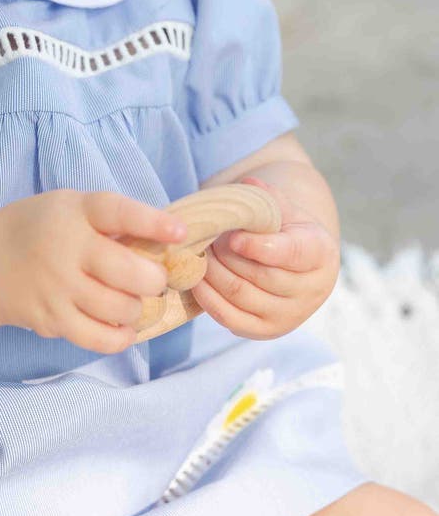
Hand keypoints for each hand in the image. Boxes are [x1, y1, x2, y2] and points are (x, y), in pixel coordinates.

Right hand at [0, 189, 186, 353]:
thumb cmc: (41, 229)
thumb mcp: (71, 208)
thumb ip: (110, 222)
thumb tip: (166, 243)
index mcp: (75, 211)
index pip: (118, 213)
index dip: (152, 223)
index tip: (179, 232)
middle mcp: (65, 248)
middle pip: (127, 272)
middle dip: (154, 280)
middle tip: (155, 280)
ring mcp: (56, 287)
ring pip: (119, 308)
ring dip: (138, 309)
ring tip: (135, 302)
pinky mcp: (50, 318)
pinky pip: (98, 337)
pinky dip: (121, 337)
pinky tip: (124, 328)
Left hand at [190, 175, 339, 338]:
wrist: (298, 267)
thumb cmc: (288, 230)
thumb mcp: (285, 209)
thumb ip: (268, 197)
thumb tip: (248, 184)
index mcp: (320, 253)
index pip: (292, 253)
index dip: (259, 246)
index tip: (233, 237)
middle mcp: (311, 290)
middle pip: (261, 276)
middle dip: (226, 255)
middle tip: (206, 237)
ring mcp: (289, 316)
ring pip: (242, 295)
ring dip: (213, 273)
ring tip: (199, 253)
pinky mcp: (265, 331)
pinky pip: (230, 318)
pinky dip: (208, 298)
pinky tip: (195, 278)